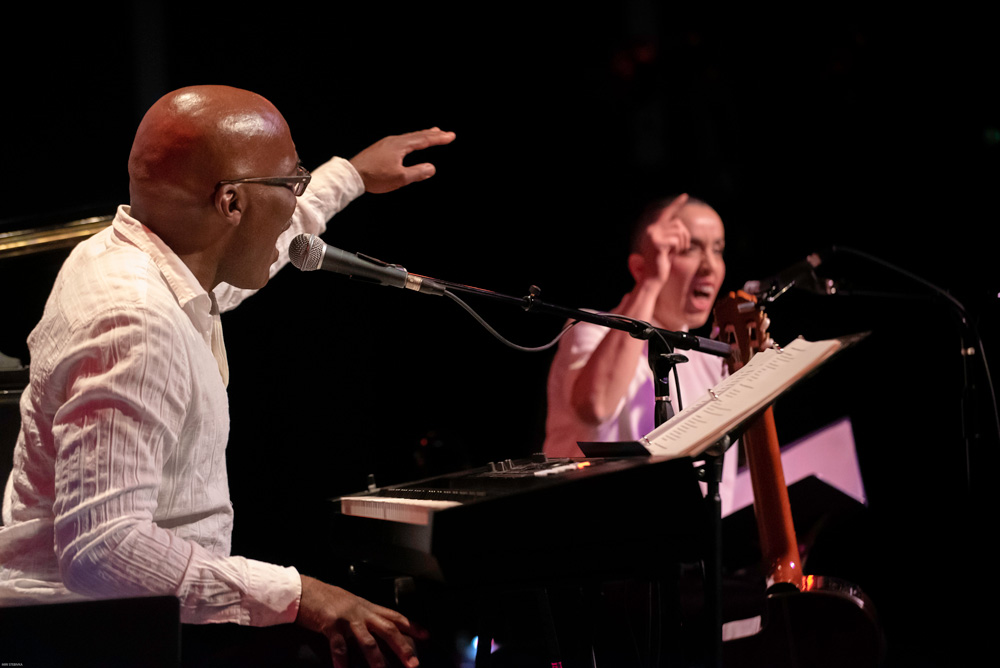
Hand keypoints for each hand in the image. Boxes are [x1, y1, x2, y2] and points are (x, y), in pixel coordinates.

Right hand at [296, 575, 427, 667]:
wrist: (305, 590)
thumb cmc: (329, 600)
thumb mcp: (353, 605)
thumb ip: (367, 617)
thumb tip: (381, 629)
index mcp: (369, 608)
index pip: (396, 617)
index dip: (412, 626)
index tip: (426, 637)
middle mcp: (362, 612)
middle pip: (388, 630)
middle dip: (402, 647)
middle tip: (413, 663)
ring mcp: (347, 618)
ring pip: (367, 640)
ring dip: (377, 659)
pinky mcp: (331, 624)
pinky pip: (339, 646)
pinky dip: (342, 660)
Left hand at [350, 128, 455, 193]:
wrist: (351, 174)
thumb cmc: (374, 177)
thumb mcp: (400, 178)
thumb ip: (417, 172)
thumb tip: (431, 168)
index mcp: (401, 146)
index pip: (424, 140)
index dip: (439, 138)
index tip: (451, 136)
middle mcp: (394, 141)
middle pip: (417, 135)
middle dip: (432, 134)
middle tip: (445, 133)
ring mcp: (386, 143)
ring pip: (409, 137)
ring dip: (422, 136)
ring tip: (431, 134)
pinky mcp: (381, 148)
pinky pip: (402, 141)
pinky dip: (411, 140)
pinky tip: (410, 144)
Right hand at [633, 194, 690, 284]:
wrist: (652, 279)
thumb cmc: (662, 264)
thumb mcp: (668, 247)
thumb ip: (672, 235)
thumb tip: (680, 225)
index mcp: (653, 230)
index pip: (667, 214)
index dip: (676, 204)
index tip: (684, 196)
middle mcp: (652, 230)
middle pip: (678, 223)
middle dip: (685, 236)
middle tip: (682, 249)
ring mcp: (653, 236)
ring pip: (679, 231)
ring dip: (683, 243)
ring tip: (677, 253)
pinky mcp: (658, 243)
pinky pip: (677, 241)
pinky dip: (679, 248)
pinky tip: (672, 255)